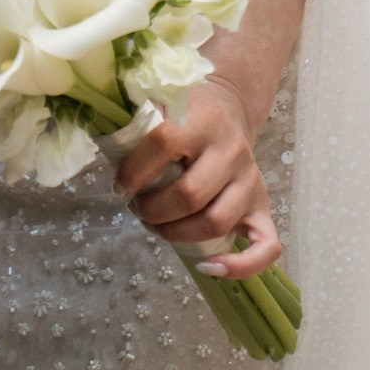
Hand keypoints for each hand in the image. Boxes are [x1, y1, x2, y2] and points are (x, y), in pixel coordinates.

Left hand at [111, 74, 282, 281]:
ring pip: (216, 222)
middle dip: (153, 211)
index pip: (163, 143)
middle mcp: (231, 150)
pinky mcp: (263, 205)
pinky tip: (208, 266)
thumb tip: (103, 144)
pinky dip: (240, 266)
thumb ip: (135, 123)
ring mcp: (251, 180)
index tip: (119, 186)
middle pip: (189, 195)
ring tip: (156, 227)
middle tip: (136, 209)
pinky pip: (266, 246)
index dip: (133, 170)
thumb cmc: (183, 111)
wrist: (226, 105)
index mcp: (202, 120)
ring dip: (178, 234)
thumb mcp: (160, 104)